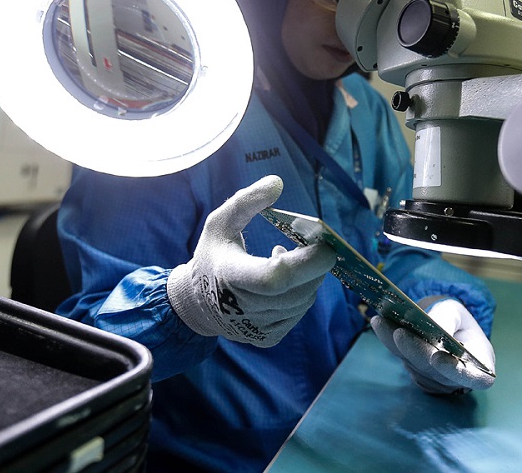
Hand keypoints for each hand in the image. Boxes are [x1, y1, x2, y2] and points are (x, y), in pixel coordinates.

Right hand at [167, 175, 336, 346]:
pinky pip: (299, 312)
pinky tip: (281, 283)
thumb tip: (278, 182)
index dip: (305, 262)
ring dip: (308, 277)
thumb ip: (246, 201)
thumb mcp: (220, 222)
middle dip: (315, 265)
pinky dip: (300, 293)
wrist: (198, 304)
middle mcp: (243, 308)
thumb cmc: (213, 256)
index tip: (323, 243)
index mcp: (230, 276)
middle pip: (297, 289)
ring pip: (304, 300)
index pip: (274, 278)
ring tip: (285, 259)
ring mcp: (256, 327)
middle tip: (315, 245)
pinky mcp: (268, 338)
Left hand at [371, 298, 495, 393]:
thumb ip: (449, 319)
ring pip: (414, 365)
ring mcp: (434, 380)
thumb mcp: (458, 312)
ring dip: (397, 345)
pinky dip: (389, 341)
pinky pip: (402, 359)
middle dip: (416, 351)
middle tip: (400, 333)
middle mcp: (457, 378)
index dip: (457, 372)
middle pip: (436, 371)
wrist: (444, 325)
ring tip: (382, 322)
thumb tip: (436, 330)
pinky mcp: (415, 373)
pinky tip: (379, 323)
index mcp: (480, 366)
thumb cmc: (457, 320)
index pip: (475, 378)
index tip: (437, 357)